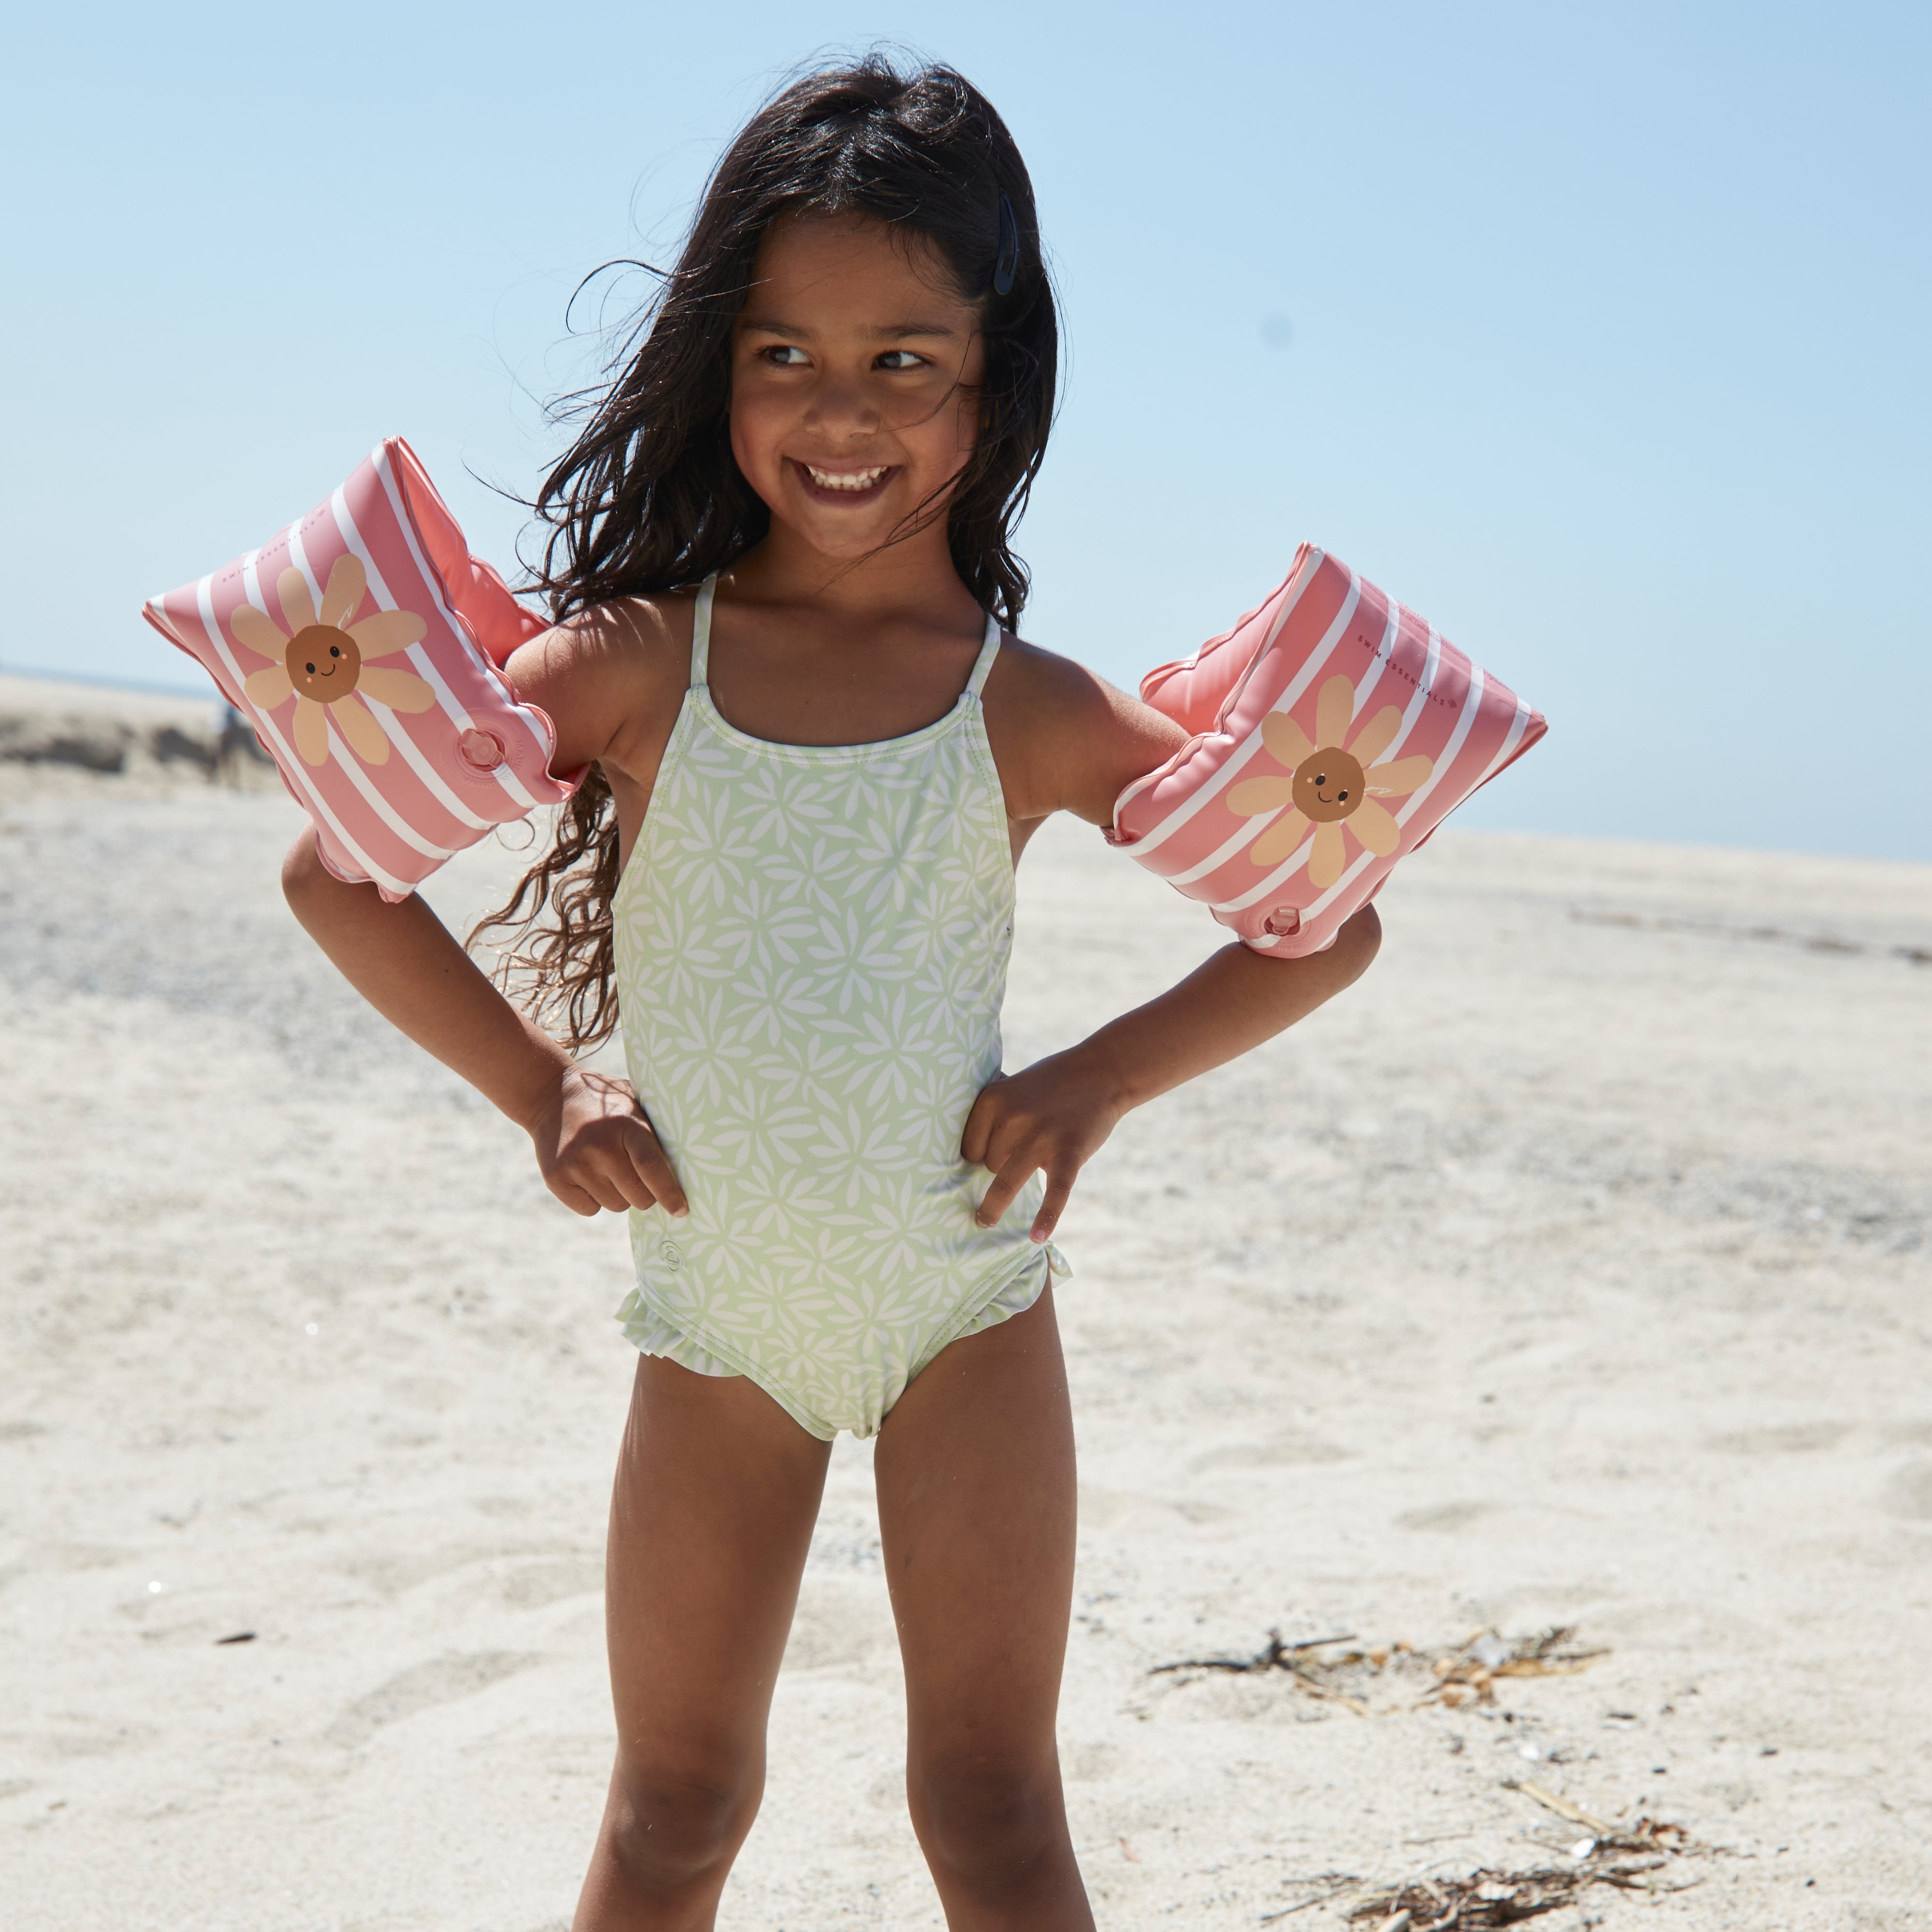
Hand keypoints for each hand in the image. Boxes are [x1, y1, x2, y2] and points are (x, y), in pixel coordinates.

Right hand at [521, 1065, 688, 1219]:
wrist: (551, 1096)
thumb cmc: (605, 1106)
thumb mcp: (634, 1105)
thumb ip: (656, 1131)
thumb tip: (692, 1165)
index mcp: (626, 1125)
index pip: (652, 1167)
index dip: (670, 1193)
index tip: (681, 1210)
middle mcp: (600, 1146)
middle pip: (638, 1196)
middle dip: (644, 1194)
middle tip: (636, 1175)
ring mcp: (575, 1164)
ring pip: (615, 1205)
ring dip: (618, 1194)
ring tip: (607, 1167)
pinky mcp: (556, 1178)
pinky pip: (590, 1209)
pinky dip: (594, 1200)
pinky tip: (588, 1174)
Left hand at [960, 1047, 1128, 1243]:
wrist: (1102, 1072)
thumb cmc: (1051, 1084)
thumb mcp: (1012, 1088)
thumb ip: (993, 1116)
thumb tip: (964, 1155)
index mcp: (993, 1100)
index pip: (968, 1147)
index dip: (975, 1157)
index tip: (981, 1162)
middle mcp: (1012, 1118)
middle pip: (989, 1164)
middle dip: (999, 1167)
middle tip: (1015, 1159)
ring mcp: (1041, 1137)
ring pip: (1005, 1183)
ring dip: (994, 1206)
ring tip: (984, 1222)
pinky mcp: (1069, 1152)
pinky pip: (1055, 1192)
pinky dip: (1047, 1216)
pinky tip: (1037, 1237)